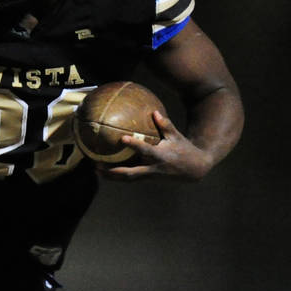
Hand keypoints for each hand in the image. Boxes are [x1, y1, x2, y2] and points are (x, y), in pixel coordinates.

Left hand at [99, 111, 215, 181]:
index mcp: (161, 156)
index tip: (122, 139)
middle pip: (130, 173)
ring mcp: (150, 176)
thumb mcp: (177, 136)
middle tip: (97, 166)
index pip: (145, 150)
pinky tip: (105, 171)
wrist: (195, 170)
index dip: (134, 145)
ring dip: (112, 176)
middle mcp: (153, 168)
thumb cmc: (185, 149)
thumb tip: (154, 112)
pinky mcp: (149, 179)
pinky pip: (131, 178)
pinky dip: (118, 176)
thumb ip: (165, 124)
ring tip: (96, 170)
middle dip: (113, 171)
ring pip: (128, 179)